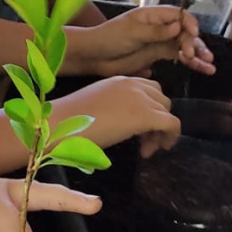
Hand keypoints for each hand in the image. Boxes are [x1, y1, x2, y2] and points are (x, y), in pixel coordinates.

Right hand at [54, 76, 179, 157]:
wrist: (60, 126)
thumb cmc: (69, 121)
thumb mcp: (96, 105)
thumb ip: (115, 106)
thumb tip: (124, 121)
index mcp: (118, 80)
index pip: (148, 89)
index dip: (149, 109)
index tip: (137, 129)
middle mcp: (132, 84)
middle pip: (161, 99)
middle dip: (157, 120)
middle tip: (143, 141)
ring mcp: (140, 98)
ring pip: (167, 112)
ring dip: (160, 131)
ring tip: (145, 149)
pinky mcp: (146, 115)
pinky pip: (171, 124)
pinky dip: (168, 137)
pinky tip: (150, 150)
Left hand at [76, 6, 214, 75]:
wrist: (93, 56)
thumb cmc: (109, 38)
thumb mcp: (131, 32)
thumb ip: (154, 32)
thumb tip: (177, 27)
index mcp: (152, 15)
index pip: (178, 15)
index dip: (188, 23)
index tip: (193, 34)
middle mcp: (160, 26)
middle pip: (184, 31)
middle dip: (193, 42)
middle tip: (192, 55)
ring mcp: (159, 41)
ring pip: (184, 45)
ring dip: (197, 53)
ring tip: (209, 65)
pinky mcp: (157, 55)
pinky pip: (177, 57)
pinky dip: (189, 62)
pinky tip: (201, 69)